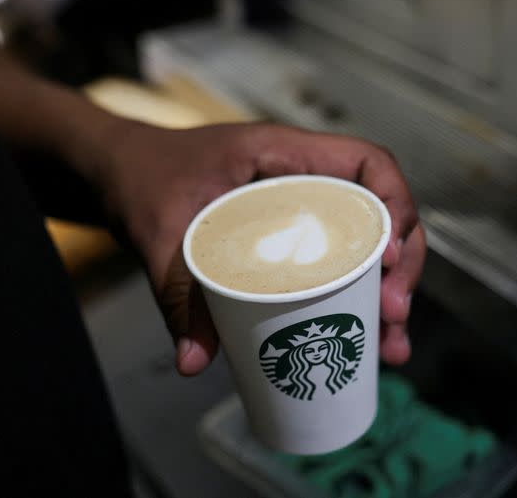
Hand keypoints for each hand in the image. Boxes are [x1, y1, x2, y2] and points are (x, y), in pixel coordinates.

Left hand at [103, 120, 425, 375]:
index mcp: (279, 152)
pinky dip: (352, 295)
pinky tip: (361, 338)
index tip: (385, 263)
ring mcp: (295, 205)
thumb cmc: (139, 178)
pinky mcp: (284, 233)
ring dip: (385, 290)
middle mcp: (299, 176)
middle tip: (394, 319)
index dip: (392, 207)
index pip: (366, 162)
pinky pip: (332, 258)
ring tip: (391, 347)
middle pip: (377, 210)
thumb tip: (193, 363)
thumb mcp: (157, 231)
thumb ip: (176, 293)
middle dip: (400, 264)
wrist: (116, 172)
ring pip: (361, 241)